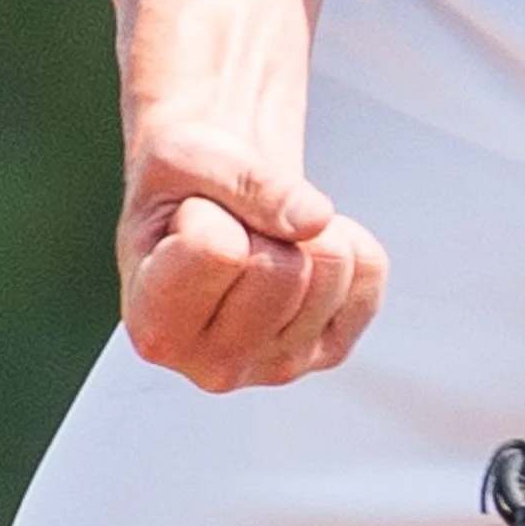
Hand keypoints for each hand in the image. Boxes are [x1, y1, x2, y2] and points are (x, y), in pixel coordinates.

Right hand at [117, 125, 387, 393]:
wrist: (210, 200)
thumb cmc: (183, 183)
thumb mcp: (185, 158)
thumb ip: (245, 182)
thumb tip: (316, 220)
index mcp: (154, 329)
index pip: (218, 250)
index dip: (210, 208)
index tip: (188, 217)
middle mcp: (212, 367)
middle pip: (284, 269)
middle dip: (265, 221)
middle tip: (234, 226)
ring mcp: (275, 367)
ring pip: (332, 268)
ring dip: (306, 228)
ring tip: (262, 237)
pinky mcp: (327, 350)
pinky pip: (370, 272)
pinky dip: (347, 238)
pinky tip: (300, 249)